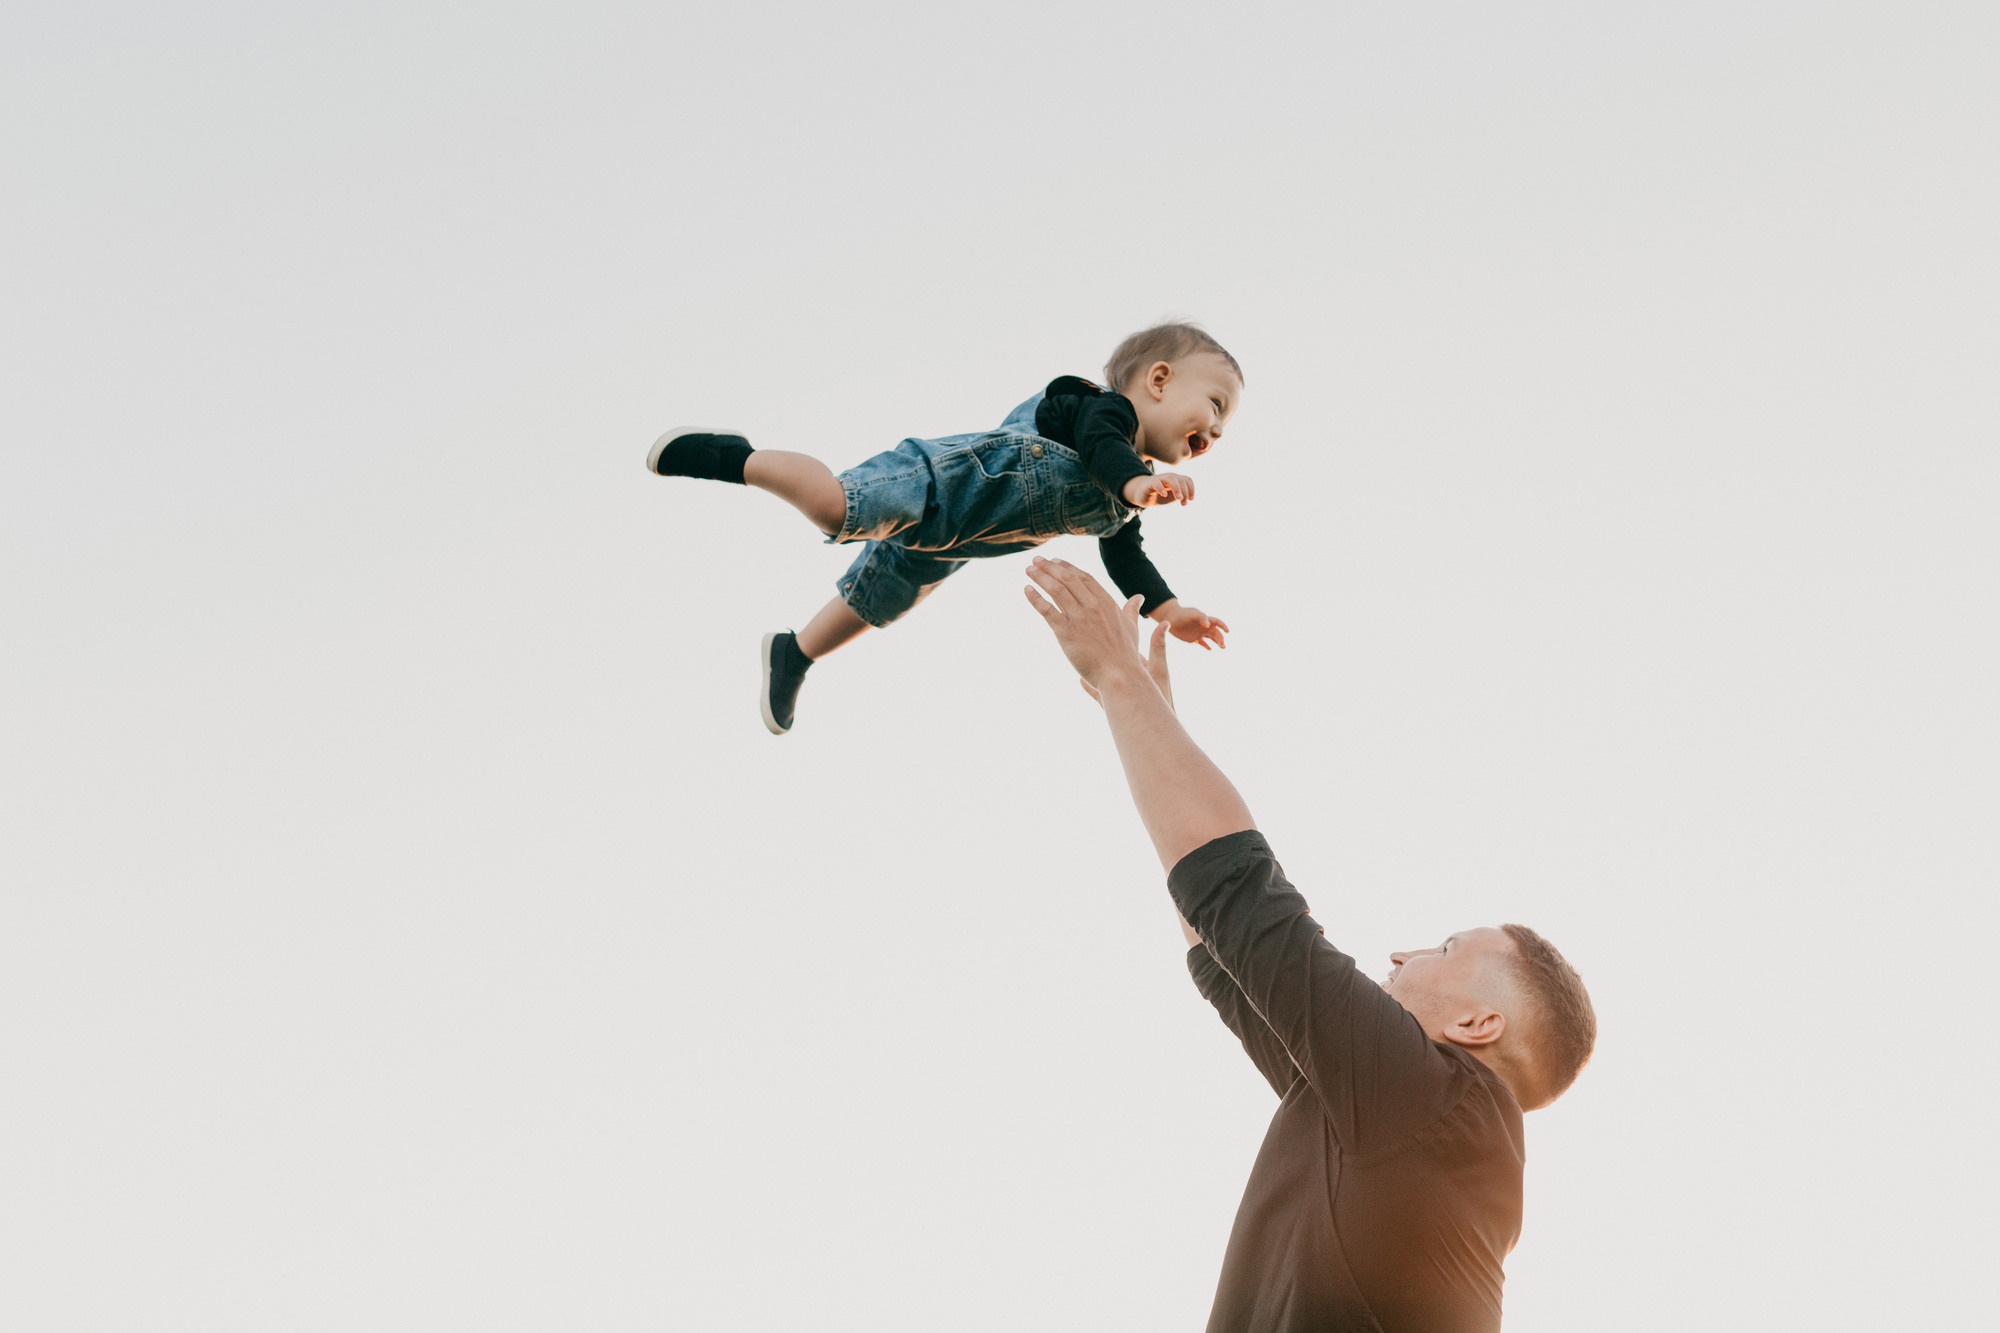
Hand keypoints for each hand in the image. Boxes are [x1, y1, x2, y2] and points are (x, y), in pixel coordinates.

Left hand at [1022, 557, 1149, 691]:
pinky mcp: (1066, 633)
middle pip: (1068, 579)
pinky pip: (1047, 610)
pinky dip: (1035, 598)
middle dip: (1050, 567)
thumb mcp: (1132, 627)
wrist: (1120, 675)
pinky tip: (1027, 589)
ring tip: (1029, 570)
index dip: (1068, 567)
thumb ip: (1132, 610)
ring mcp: (1079, 618)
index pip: (1084, 577)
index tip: (1056, 561)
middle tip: (1037, 560)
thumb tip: (1139, 597)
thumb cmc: (1126, 655)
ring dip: (1041, 577)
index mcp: (1107, 603)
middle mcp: (1092, 606)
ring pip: (1056, 590)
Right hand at [1082, 620, 1175, 711]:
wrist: (1154, 726)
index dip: (1116, 634)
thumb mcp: (1158, 669)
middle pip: (1111, 659)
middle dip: (1101, 649)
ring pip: (1103, 675)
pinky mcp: (1113, 704)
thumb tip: (1165, 622)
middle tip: (1087, 634)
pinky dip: (1089, 687)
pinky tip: (1080, 679)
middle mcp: (1128, 677)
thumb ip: (1157, 647)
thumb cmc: (1162, 697)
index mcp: (1140, 666)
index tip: (1105, 621)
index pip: (1127, 646)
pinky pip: (1098, 693)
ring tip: (1078, 654)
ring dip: (1092, 666)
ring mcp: (1119, 691)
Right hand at [1122, 472, 1195, 506]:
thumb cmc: (1159, 496)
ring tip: (1178, 498)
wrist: (1142, 495)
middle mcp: (1169, 477)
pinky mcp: (1150, 483)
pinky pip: (1156, 482)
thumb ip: (1181, 496)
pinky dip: (1161, 488)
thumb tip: (1188, 498)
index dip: (1191, 489)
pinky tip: (1164, 495)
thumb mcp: (1172, 497)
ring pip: (1170, 478)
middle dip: (1185, 491)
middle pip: (1181, 480)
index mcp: (1176, 480)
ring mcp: (1159, 479)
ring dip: (1177, 488)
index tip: (1191, 499)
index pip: (1187, 480)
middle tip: (1183, 503)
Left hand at [1155, 601, 1228, 650]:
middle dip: (1220, 638)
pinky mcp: (1193, 639)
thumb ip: (1201, 618)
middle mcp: (1203, 626)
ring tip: (1222, 647)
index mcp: (1204, 619)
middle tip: (1222, 645)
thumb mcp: (1191, 614)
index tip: (1227, 631)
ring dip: (1217, 642)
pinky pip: (1202, 643)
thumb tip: (1208, 625)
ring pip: (1211, 638)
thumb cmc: (1181, 614)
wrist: (1170, 619)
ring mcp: (1199, 632)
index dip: (1223, 626)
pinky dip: (1206, 646)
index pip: (1216, 622)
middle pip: (1215, 632)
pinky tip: (1210, 649)